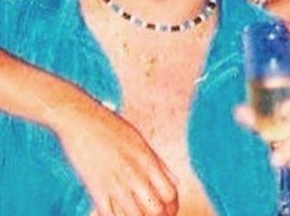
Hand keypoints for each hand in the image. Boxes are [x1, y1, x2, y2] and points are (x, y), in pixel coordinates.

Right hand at [53, 101, 177, 215]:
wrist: (80, 118)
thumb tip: (175, 180)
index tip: (169, 210)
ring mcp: (115, 183)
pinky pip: (108, 215)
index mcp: (148, 160)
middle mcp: (135, 173)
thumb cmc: (110, 126)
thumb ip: (158, 162)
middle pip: (156, 209)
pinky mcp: (94, 189)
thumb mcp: (139, 140)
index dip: (173, 206)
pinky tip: (116, 215)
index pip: (171, 193)